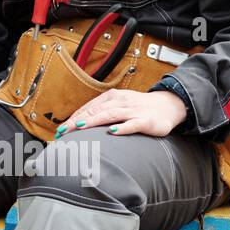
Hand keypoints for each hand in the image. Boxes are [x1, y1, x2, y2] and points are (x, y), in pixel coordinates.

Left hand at [55, 89, 186, 138]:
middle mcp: (121, 101)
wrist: (169, 105)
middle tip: (63, 131)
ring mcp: (133, 110)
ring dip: (93, 121)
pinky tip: (112, 132)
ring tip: (79, 127)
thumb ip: (102, 113)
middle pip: (95, 111)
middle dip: (77, 121)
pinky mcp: (146, 121)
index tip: (60, 129)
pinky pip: (133, 124)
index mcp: (112, 97)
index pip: (89, 107)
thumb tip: (79, 124)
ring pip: (110, 115)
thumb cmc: (139, 108)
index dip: (73, 118)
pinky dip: (122, 128)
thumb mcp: (119, 106)